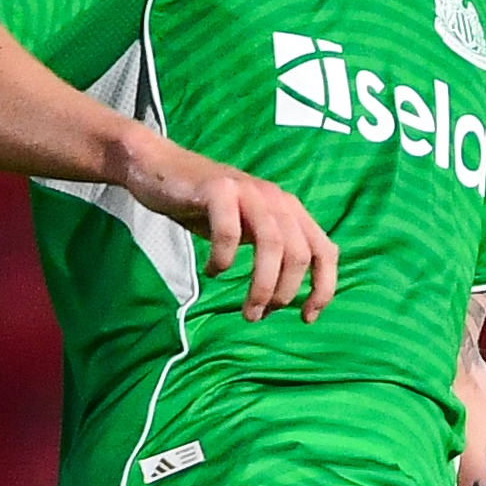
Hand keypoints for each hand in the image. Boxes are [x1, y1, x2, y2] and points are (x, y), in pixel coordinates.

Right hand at [123, 136, 339, 322]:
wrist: (161, 168)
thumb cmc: (206, 207)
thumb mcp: (248, 230)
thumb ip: (271, 253)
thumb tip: (280, 301)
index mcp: (290, 210)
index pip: (324, 250)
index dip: (323, 287)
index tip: (306, 318)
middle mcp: (276, 198)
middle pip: (298, 254)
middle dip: (283, 293)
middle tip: (258, 316)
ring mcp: (248, 191)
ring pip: (271, 244)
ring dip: (261, 286)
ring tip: (247, 311)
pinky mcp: (218, 190)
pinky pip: (229, 232)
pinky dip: (223, 259)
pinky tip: (212, 271)